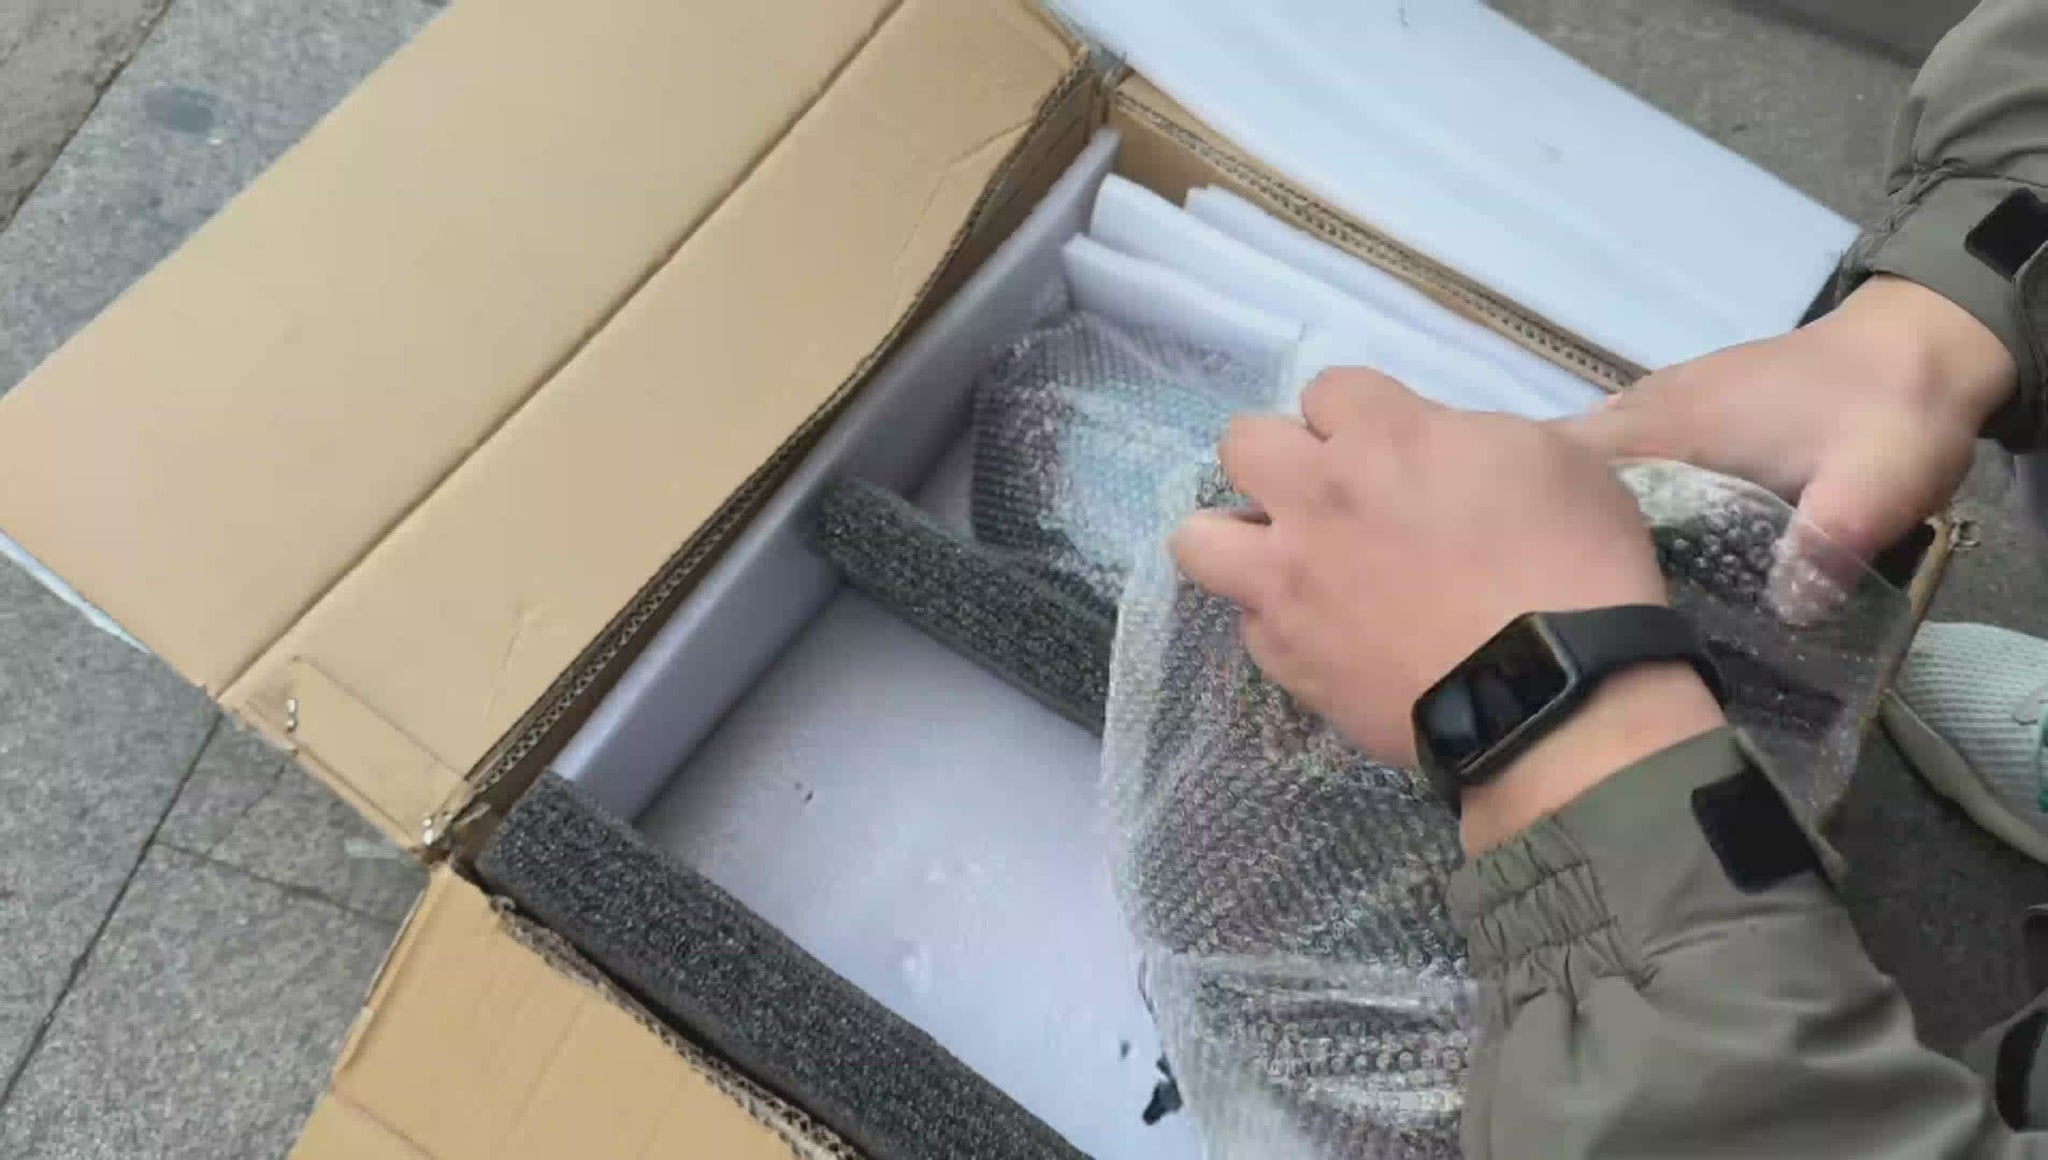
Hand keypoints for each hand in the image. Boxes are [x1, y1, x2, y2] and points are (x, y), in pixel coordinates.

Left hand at [1172, 370, 1723, 850]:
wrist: (1556, 698)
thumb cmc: (1577, 568)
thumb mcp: (1555, 461)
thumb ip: (1472, 437)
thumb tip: (1435, 448)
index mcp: (1384, 437)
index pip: (1328, 388)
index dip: (1358, 416)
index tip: (1388, 448)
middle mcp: (1317, 500)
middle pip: (1242, 442)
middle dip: (1280, 459)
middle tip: (1328, 496)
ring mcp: (1289, 582)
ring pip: (1198, 536)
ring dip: (1235, 538)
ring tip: (1285, 560)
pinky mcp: (1285, 656)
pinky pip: (1248, 622)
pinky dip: (1278, 622)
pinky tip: (1324, 633)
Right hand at [1561, 276, 2015, 573]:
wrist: (1924, 345)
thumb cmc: (1891, 414)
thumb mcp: (1873, 487)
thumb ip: (1827, 546)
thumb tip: (1784, 617)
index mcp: (1674, 425)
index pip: (1561, 460)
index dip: (1530, 513)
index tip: (1522, 577)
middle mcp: (1649, 406)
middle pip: (1557, 461)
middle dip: (1538, 520)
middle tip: (1543, 597)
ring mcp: (1662, 402)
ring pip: (1583, 457)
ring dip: (1570, 508)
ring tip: (1571, 580)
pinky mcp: (1683, 409)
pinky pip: (1616, 452)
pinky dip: (1604, 492)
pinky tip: (1623, 543)